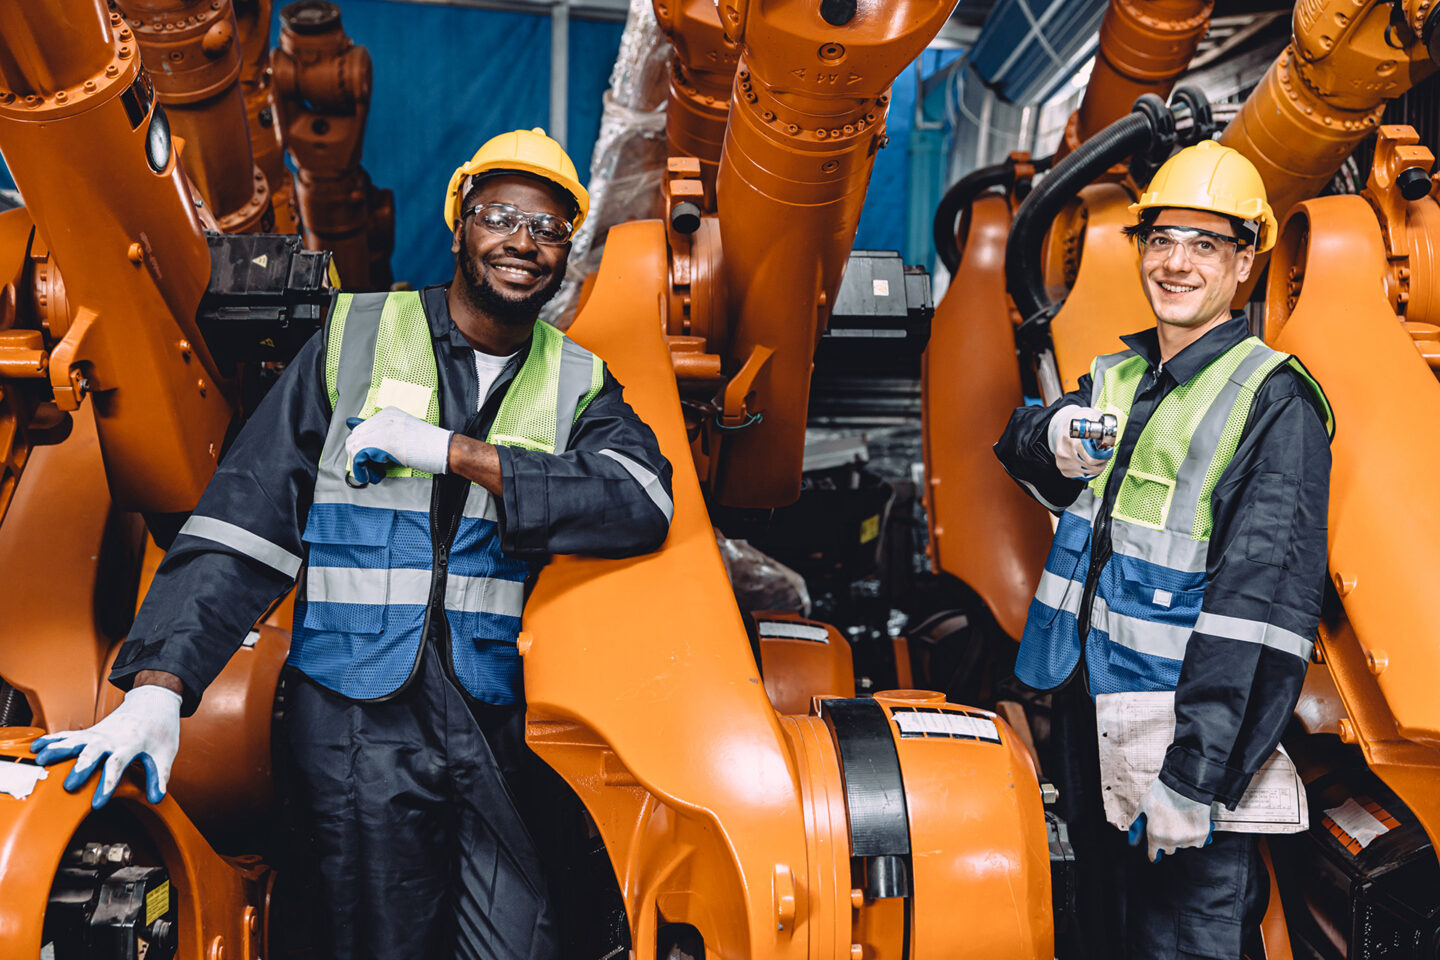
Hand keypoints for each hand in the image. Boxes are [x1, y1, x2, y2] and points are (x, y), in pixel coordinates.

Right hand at [30, 685, 182, 807]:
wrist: (153, 703)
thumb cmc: (159, 731)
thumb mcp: (165, 753)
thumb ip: (159, 776)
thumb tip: (157, 798)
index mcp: (131, 743)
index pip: (118, 764)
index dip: (107, 784)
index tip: (98, 804)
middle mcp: (112, 738)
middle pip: (93, 752)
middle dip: (80, 769)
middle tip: (67, 786)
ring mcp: (98, 733)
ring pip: (75, 741)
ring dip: (58, 749)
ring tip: (40, 760)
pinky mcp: (90, 732)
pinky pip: (68, 735)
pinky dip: (51, 739)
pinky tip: (35, 747)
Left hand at [345, 406, 452, 483]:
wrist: (445, 449)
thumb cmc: (430, 445)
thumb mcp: (404, 433)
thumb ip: (383, 434)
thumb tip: (361, 438)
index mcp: (388, 413)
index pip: (361, 429)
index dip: (362, 448)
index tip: (371, 460)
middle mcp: (383, 417)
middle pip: (354, 437)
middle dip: (358, 456)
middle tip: (370, 469)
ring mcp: (383, 428)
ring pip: (354, 446)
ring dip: (359, 464)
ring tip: (372, 473)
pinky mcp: (384, 442)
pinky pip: (360, 455)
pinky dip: (361, 469)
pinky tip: (373, 475)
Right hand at [1048, 404, 1108, 479]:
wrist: (1064, 429)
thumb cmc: (1077, 424)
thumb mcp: (1087, 415)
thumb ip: (1097, 421)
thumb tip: (1106, 428)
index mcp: (1071, 439)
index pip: (1092, 457)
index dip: (1103, 456)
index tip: (1106, 451)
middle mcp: (1065, 452)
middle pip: (1092, 465)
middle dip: (1102, 461)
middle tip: (1104, 455)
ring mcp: (1064, 462)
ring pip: (1089, 472)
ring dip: (1097, 466)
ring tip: (1096, 456)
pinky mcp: (1064, 470)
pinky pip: (1083, 475)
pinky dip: (1089, 470)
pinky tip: (1087, 461)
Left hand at [1128, 778, 1213, 862]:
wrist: (1184, 785)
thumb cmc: (1163, 793)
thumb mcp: (1144, 805)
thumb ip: (1138, 821)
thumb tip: (1134, 833)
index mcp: (1155, 835)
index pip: (1153, 854)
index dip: (1153, 852)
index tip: (1155, 853)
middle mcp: (1171, 840)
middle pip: (1169, 850)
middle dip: (1167, 842)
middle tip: (1168, 828)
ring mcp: (1187, 839)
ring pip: (1183, 846)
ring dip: (1181, 838)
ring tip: (1180, 822)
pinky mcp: (1201, 835)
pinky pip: (1197, 842)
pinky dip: (1194, 836)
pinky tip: (1190, 825)